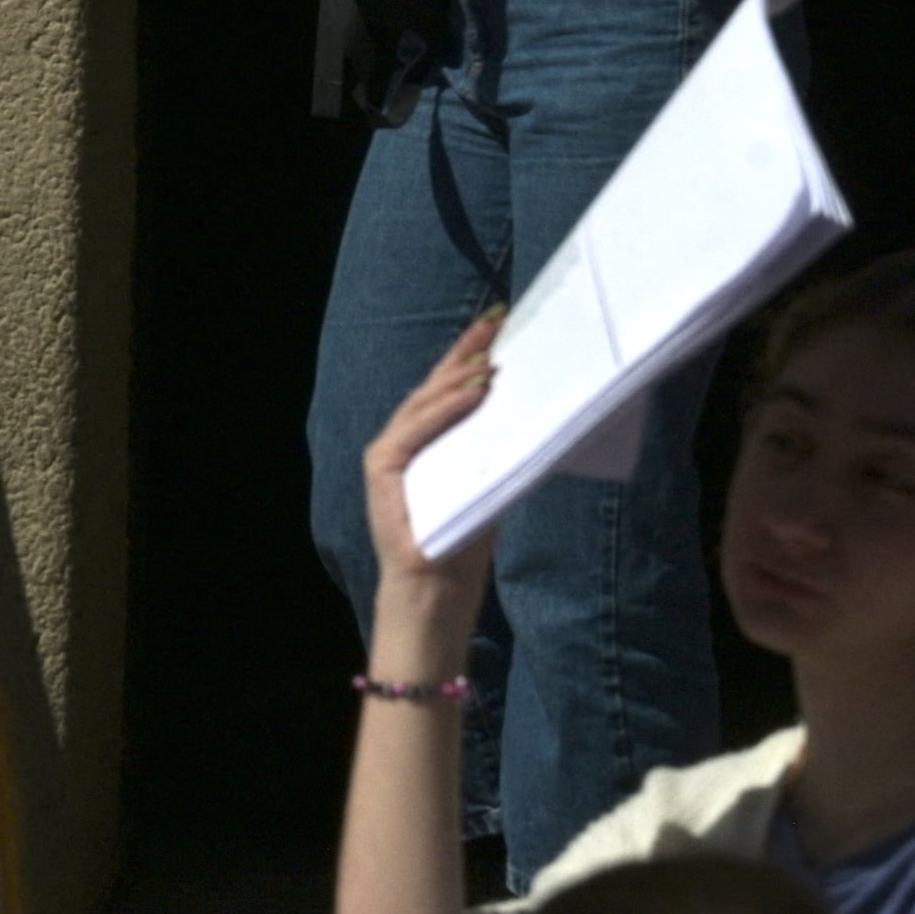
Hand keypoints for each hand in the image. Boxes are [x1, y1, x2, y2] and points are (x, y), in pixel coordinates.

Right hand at [364, 310, 507, 635]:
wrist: (436, 591)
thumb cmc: (463, 544)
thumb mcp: (490, 484)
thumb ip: (496, 449)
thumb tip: (531, 410)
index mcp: (428, 443)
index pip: (448, 391)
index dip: (471, 356)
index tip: (499, 327)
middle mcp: (404, 441)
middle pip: (435, 386)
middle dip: (465, 352)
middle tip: (495, 323)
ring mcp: (389, 454)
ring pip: (424, 403)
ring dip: (459, 377)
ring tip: (490, 356)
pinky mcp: (383, 471)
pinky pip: (415, 431)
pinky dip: (444, 410)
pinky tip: (472, 392)